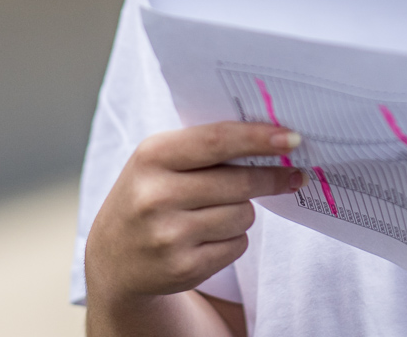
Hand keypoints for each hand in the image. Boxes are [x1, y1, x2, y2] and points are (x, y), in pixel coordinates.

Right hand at [87, 122, 306, 304]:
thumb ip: (206, 147)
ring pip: (243, 215)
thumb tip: (273, 142)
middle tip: (292, 173)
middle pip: (239, 182)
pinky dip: (233, 238)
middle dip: (271, 177)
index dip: (258, 138)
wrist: (113, 256)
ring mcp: (168, 235)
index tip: (293, 138)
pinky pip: (237, 245)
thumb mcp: (161, 160)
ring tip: (216, 211)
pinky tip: (208, 236)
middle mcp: (156, 195)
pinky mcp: (183, 268)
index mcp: (152, 156)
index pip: (216, 141)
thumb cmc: (148, 193)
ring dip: (242, 211)